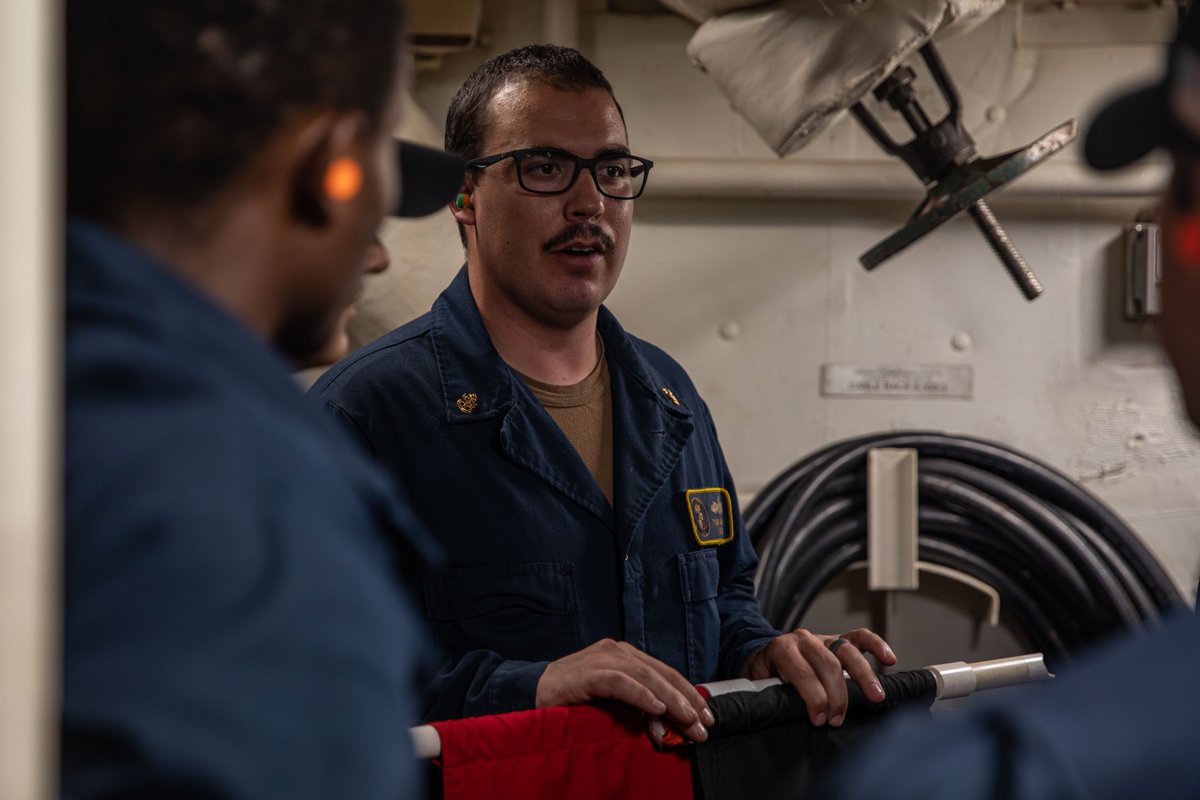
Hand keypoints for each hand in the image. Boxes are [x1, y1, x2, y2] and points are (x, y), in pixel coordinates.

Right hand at [536, 638, 714, 741]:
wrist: (532, 691)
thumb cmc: (574, 698)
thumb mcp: (613, 700)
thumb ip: (639, 705)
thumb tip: (670, 724)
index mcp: (625, 655)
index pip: (665, 673)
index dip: (688, 693)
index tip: (706, 716)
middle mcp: (617, 651)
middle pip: (660, 673)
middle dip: (685, 700)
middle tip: (702, 724)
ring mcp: (602, 658)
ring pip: (645, 676)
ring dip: (669, 700)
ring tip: (686, 719)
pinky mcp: (587, 673)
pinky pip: (619, 682)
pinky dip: (640, 695)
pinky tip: (656, 708)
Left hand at [741, 628, 896, 727]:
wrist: (763, 657)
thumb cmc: (766, 676)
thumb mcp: (763, 686)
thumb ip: (778, 696)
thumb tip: (793, 714)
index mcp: (782, 649)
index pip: (803, 673)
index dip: (814, 698)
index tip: (819, 720)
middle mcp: (804, 640)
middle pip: (828, 664)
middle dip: (837, 696)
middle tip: (837, 719)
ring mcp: (823, 638)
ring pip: (847, 651)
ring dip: (863, 676)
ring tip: (875, 697)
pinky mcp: (838, 639)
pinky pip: (860, 637)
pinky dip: (876, 645)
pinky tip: (889, 659)